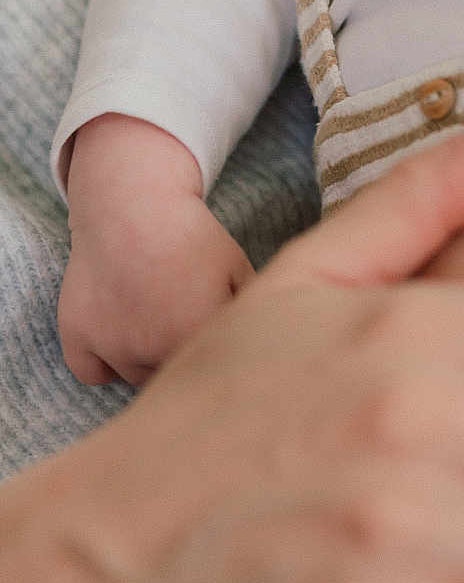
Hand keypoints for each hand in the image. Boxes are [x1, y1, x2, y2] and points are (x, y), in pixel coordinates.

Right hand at [60, 114, 251, 385]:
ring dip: (146, 360)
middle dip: (182, 359)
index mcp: (197, 334)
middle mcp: (152, 348)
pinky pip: (92, 371)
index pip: (212, 369)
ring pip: (135, 376)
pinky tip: (120, 331)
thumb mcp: (238, 267)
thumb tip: (266, 347)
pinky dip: (103, 360)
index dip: (215, 352)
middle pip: (173, 379)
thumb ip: (252, 312)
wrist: (134, 203)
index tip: (214, 332)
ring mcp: (111, 345)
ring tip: (155, 317)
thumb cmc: (191, 235)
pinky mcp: (77, 336)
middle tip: (183, 322)